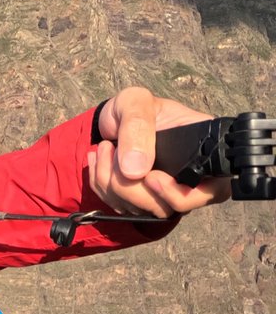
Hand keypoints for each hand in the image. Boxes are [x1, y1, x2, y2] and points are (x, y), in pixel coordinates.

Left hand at [89, 87, 231, 217]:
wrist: (113, 118)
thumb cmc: (134, 107)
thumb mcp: (136, 102)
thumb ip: (137, 127)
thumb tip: (136, 172)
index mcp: (204, 153)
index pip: (213, 191)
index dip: (182, 194)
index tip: (150, 177)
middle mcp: (191, 180)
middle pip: (169, 208)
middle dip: (132, 187)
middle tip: (114, 151)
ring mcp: (165, 194)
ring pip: (142, 211)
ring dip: (111, 183)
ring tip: (105, 148)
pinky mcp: (140, 201)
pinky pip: (120, 207)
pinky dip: (101, 186)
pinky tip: (100, 160)